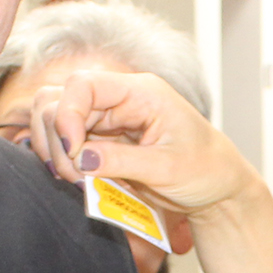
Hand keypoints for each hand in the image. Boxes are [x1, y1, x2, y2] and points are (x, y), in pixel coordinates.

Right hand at [28, 71, 256, 217]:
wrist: (217, 188)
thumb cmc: (205, 170)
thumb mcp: (167, 168)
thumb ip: (122, 162)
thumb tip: (81, 159)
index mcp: (141, 92)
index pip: (83, 85)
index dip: (67, 114)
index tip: (74, 151)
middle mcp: (119, 100)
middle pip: (59, 101)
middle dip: (59, 141)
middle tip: (77, 179)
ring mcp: (107, 120)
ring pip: (54, 121)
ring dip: (55, 152)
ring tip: (78, 182)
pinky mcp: (101, 141)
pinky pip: (67, 144)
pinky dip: (63, 162)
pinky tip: (79, 182)